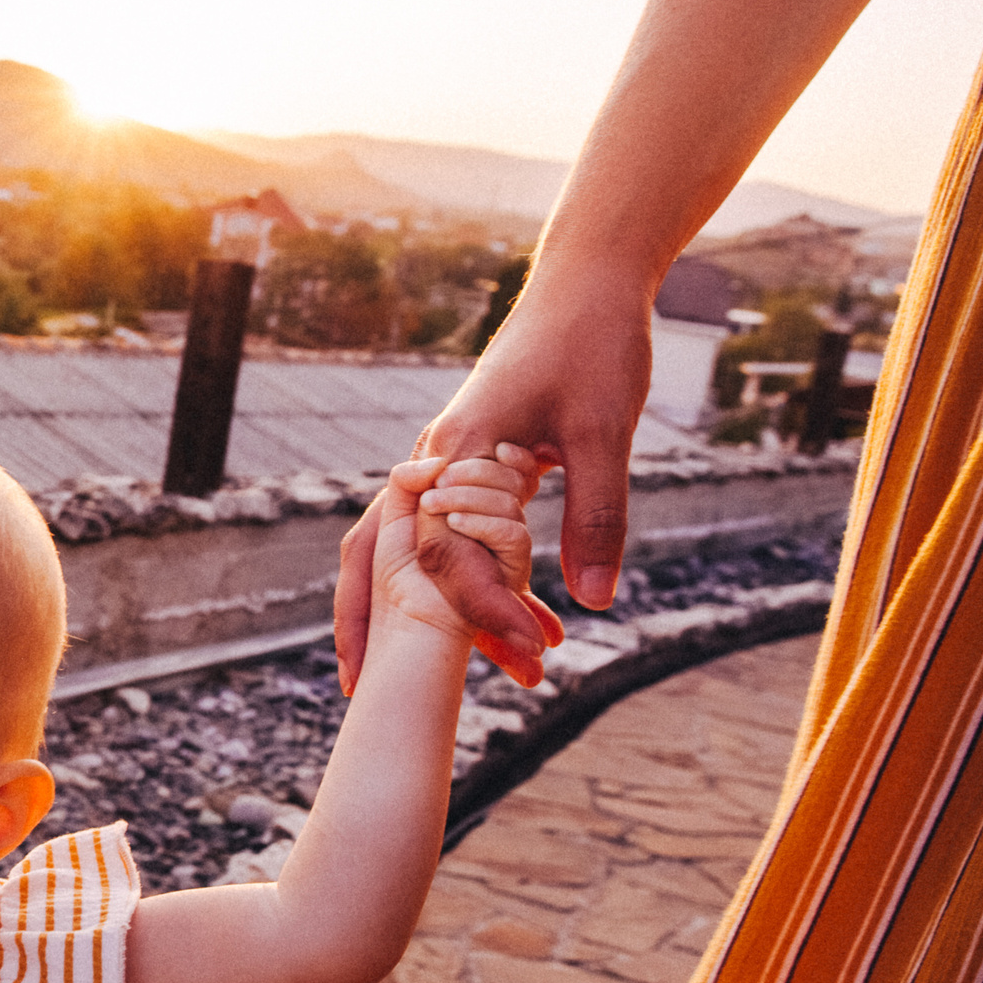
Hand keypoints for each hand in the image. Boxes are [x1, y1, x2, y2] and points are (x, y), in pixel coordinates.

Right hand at [335, 286, 644, 691]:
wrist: (587, 286)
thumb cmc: (594, 345)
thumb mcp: (605, 433)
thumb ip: (596, 517)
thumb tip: (594, 604)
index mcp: (455, 452)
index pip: (447, 555)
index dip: (481, 611)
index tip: (525, 655)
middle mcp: (430, 463)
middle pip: (379, 560)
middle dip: (384, 632)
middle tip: (377, 696)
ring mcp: (437, 465)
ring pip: (391, 551)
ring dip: (403, 612)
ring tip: (410, 672)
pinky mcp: (457, 466)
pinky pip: (425, 535)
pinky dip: (432, 581)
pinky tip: (474, 613)